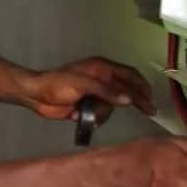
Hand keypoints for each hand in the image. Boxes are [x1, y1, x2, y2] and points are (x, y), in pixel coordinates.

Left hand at [24, 56, 155, 123]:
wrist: (36, 96)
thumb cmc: (56, 84)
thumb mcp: (83, 84)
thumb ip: (107, 92)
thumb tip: (128, 99)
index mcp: (101, 69)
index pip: (129, 75)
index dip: (141, 85)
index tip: (150, 97)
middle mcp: (101, 80)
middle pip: (124, 91)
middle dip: (135, 101)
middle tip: (149, 111)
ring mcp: (94, 94)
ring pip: (112, 106)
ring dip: (103, 113)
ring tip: (89, 114)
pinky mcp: (87, 106)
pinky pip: (100, 114)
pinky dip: (94, 118)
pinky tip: (81, 117)